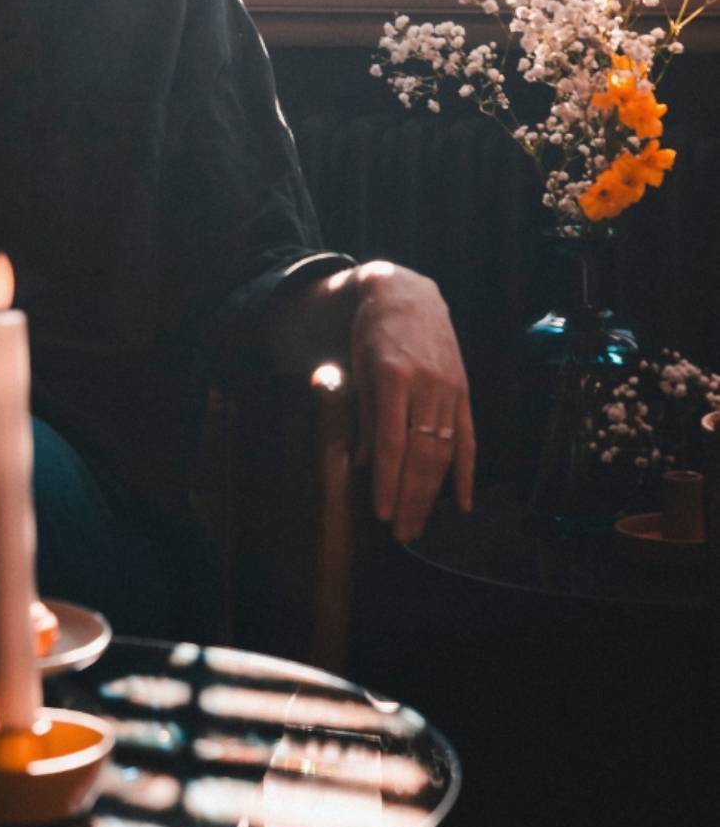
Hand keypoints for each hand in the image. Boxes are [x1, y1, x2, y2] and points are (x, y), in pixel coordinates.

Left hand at [346, 262, 474, 541]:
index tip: (381, 512)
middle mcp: (427, 386)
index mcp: (394, 377)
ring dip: (433, 493)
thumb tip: (364, 465)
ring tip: (420, 524)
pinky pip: (468, 439)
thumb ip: (362, 416)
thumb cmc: (372, 333)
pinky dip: (466, 473)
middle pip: (421, 453)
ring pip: (445, 452)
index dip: (388, 480)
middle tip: (401, 533)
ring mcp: (450, 390)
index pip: (391, 441)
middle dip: (410, 497)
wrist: (407, 294)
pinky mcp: (464, 393)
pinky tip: (464, 503)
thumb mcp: (357, 367)